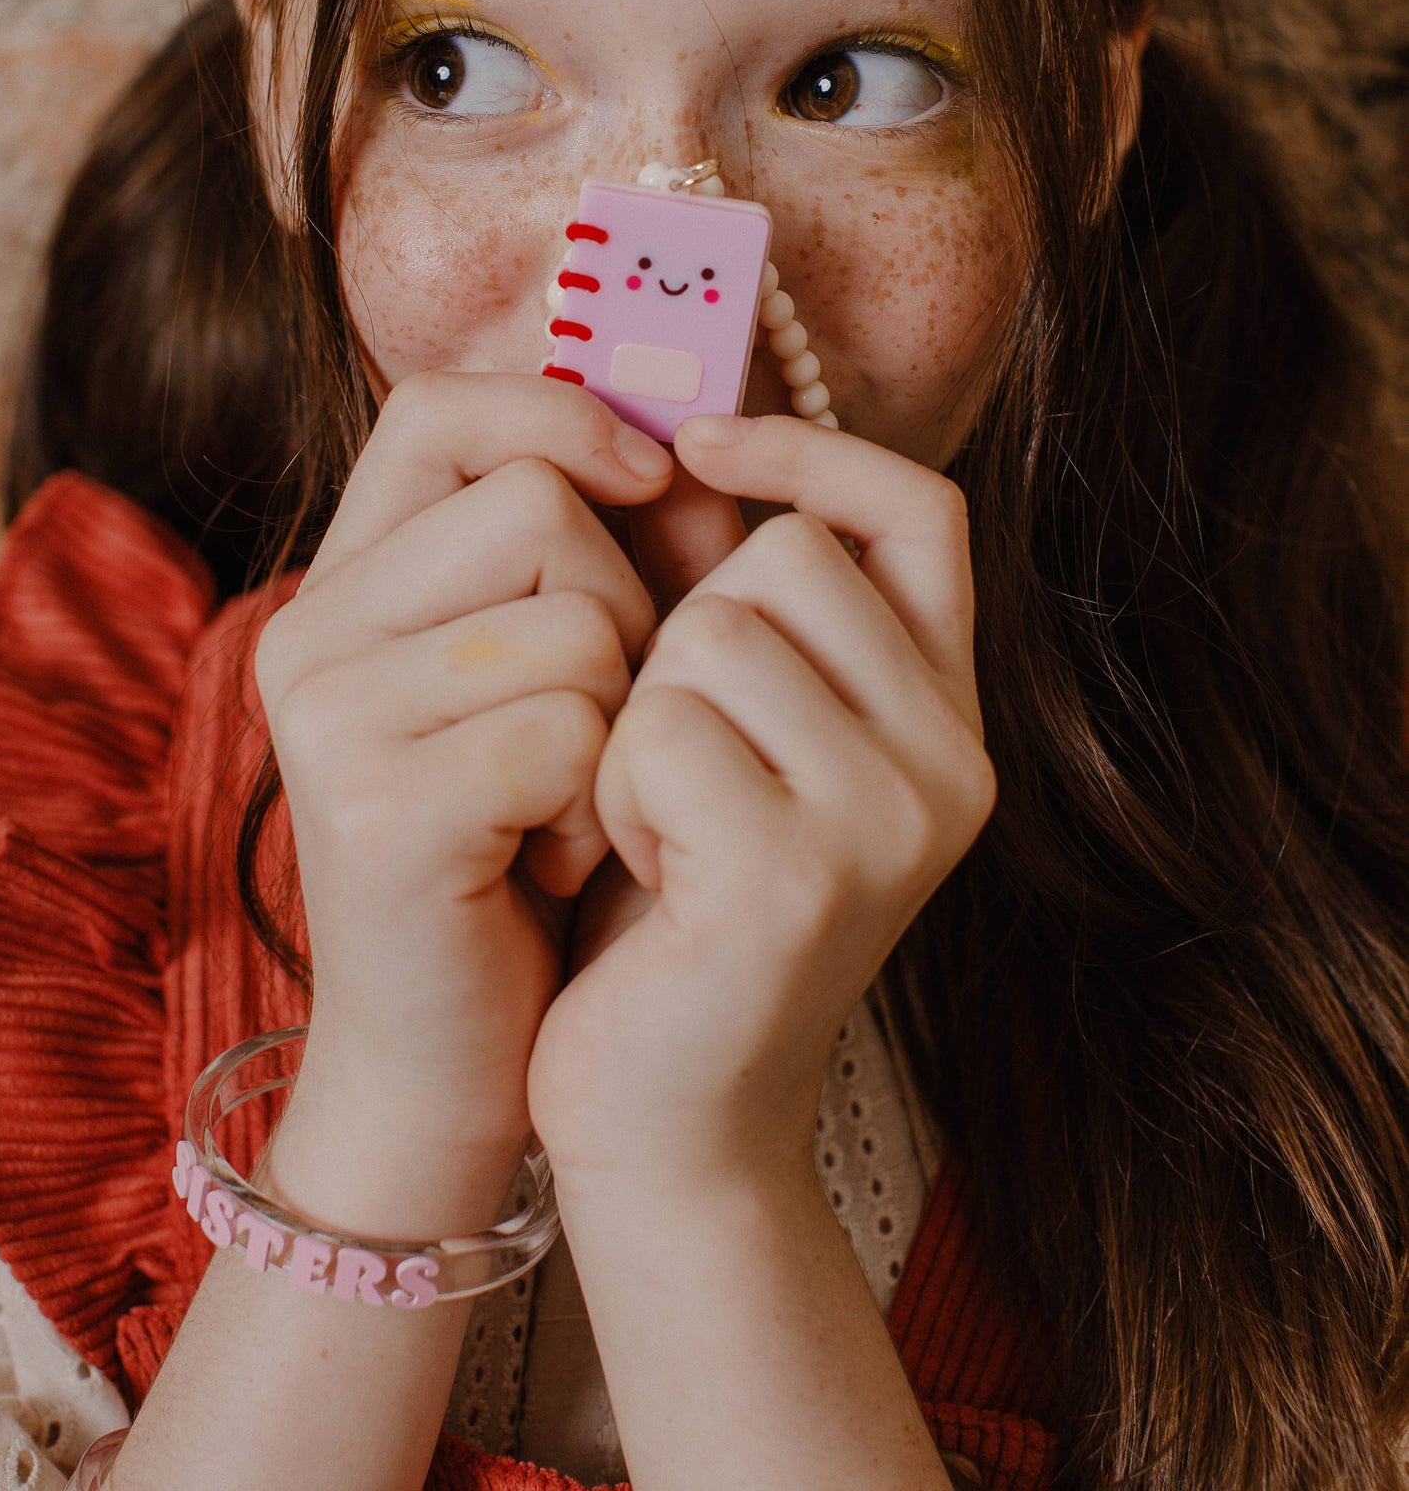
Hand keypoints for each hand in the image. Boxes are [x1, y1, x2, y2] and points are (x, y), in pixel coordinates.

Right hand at [251, 373, 670, 1227]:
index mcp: (348, 578)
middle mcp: (311, 628)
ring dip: (620, 716)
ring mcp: (330, 717)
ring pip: (572, 619)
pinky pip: (568, 729)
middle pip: (535, 502)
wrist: (448, 1062)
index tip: (650, 476)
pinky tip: (552, 862)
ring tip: (570, 801)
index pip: (439, 408)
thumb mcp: (571, 675)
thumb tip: (707, 452)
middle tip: (601, 719)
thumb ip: (627, 553)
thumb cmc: (526, 849)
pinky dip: (600, 802)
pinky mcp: (376, 809)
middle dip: (624, 602)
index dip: (558, 411)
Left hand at [529, 413, 992, 1189]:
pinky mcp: (798, 873)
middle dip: (685, 630)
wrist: (669, 1119)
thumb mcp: (742, 737)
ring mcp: (889, 818)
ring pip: (714, 630)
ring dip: (641, 715)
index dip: (813, 450)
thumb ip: (750, 612)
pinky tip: (634, 871)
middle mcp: (951, 762)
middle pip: (786, 554)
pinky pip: (660, 727)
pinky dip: (614, 789)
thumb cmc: (679, 908)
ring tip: (653, 821)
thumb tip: (689, 447)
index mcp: (947, 716)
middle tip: (672, 757)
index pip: (920, 509)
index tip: (701, 446)